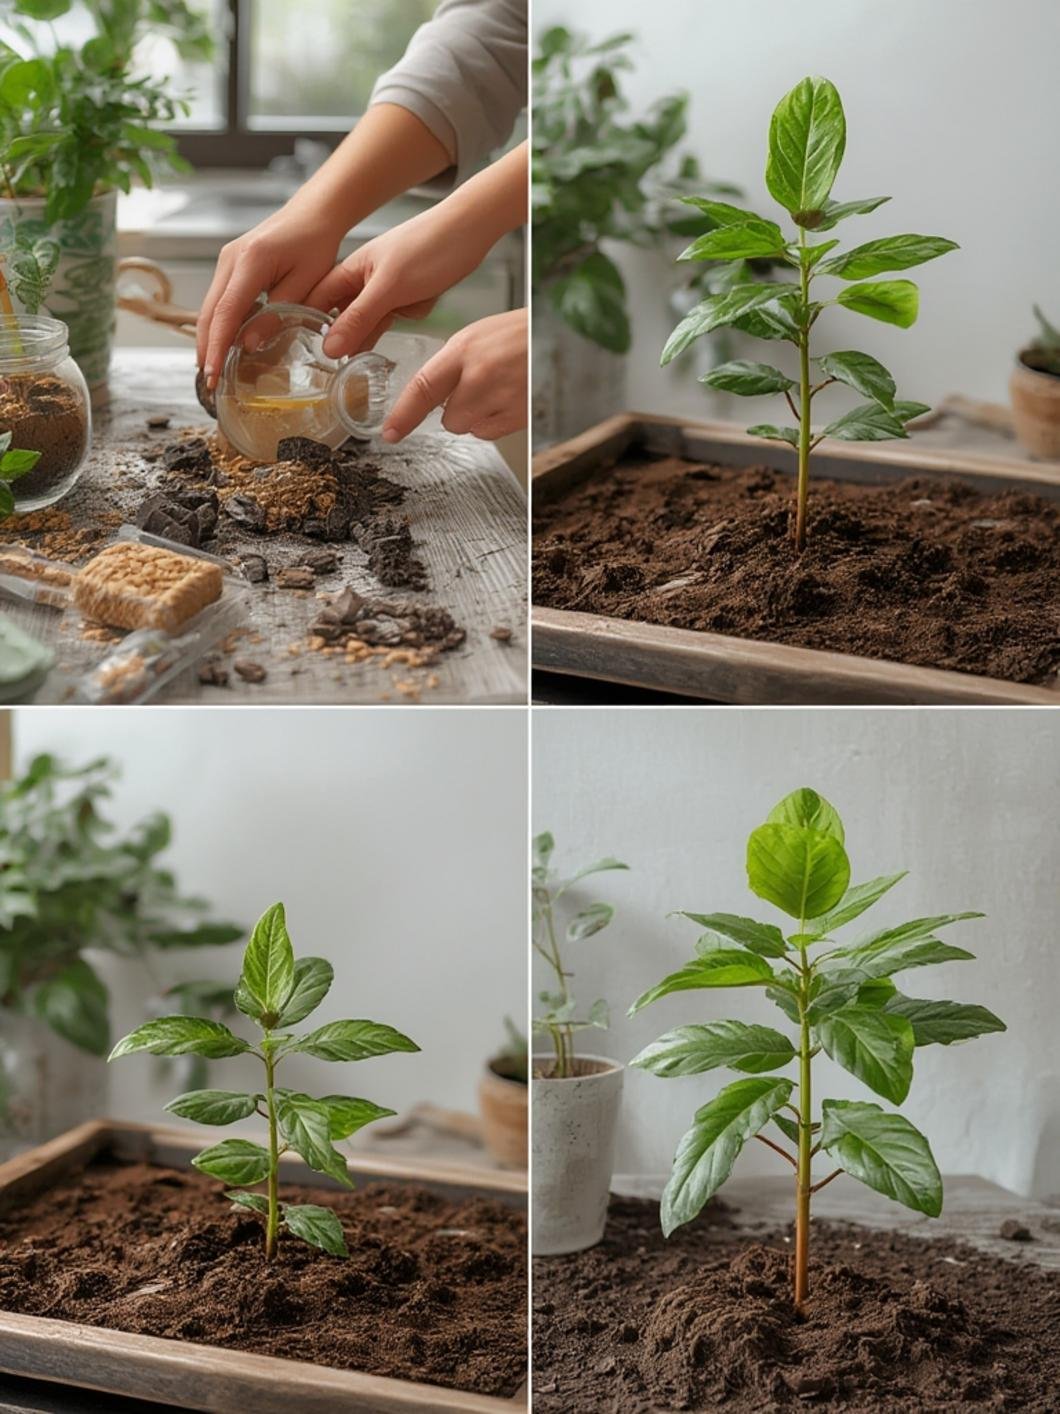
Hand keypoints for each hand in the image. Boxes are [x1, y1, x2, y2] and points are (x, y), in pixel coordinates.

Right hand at [197, 204, 344, 386]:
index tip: (212, 373)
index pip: (226, 313)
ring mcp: (227, 260)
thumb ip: (278, 315)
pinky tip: (224, 344)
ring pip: (210, 306)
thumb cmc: (315, 243)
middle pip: (209, 311)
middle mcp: (230, 259)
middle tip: (208, 381)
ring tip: (213, 368)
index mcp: (250, 262)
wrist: (313, 213)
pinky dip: (219, 323)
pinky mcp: (230, 264)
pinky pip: (219, 299)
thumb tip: (249, 346)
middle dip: (206, 348)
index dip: (217, 346)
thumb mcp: (304, 283)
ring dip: (209, 337)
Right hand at [309, 142, 527, 359]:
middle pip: (345, 315)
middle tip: (341, 365)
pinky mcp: (409, 293)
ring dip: (380, 327)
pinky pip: (401, 314)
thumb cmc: (428, 248)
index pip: (318, 301)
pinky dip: (410, 313)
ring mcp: (388, 286)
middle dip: (347, 335)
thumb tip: (329, 348)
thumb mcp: (389, 288)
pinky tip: (420, 302)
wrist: (470, 230)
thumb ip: (358, 318)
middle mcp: (365, 278)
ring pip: (374, 319)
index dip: (309, 325)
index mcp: (351, 269)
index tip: (305, 353)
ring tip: (381, 339)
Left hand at [382, 308, 526, 443]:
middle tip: (475, 390)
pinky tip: (508, 398)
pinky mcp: (521, 416)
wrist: (560, 337)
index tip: (390, 432)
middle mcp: (481, 377)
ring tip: (497, 390)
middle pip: (448, 419)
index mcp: (464, 350)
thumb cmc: (520, 334)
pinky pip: (492, 432)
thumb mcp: (477, 337)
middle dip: (455, 411)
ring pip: (470, 428)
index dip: (403, 415)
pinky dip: (496, 421)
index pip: (423, 388)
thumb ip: (452, 365)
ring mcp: (502, 399)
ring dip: (477, 416)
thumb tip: (433, 394)